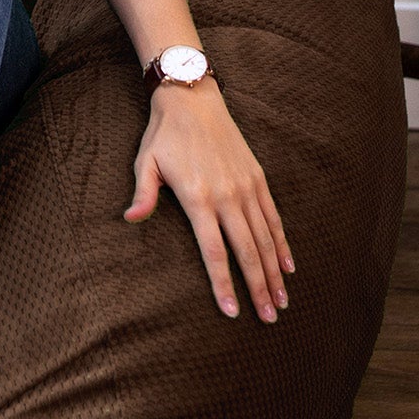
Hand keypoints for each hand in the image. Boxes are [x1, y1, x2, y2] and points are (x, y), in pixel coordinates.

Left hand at [123, 81, 293, 322]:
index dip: (224, 284)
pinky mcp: (257, 179)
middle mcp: (227, 196)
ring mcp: (246, 188)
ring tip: (282, 302)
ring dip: (274, 272)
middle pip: (246, 252)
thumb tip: (130, 219)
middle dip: (259, 288)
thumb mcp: (145, 163)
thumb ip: (143, 194)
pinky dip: (282, 243)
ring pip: (264, 239)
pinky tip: (288, 266)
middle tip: (269, 318)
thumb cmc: (164, 136)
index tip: (232, 312)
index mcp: (199, 198)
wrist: (193, 100)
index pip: (215, 252)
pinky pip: (273, 217)